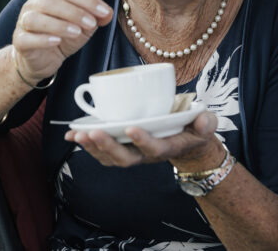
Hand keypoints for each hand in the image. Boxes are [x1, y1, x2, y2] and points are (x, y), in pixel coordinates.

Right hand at [12, 0, 112, 82]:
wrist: (42, 60)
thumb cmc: (62, 37)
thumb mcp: (83, 27)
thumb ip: (95, 18)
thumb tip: (108, 14)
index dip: (88, 0)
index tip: (104, 12)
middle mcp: (34, 4)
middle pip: (51, 1)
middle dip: (74, 12)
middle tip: (91, 23)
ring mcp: (24, 22)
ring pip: (37, 18)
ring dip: (59, 24)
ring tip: (77, 32)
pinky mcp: (19, 40)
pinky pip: (27, 37)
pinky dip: (43, 39)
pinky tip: (57, 41)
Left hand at [65, 111, 222, 167]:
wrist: (184, 142)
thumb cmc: (193, 130)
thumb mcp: (205, 125)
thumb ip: (206, 123)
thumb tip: (203, 120)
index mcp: (167, 146)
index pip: (155, 148)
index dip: (143, 140)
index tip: (132, 127)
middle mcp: (146, 154)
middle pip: (125, 158)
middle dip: (108, 146)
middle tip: (94, 132)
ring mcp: (133, 153)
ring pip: (110, 157)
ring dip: (93, 147)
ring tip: (78, 135)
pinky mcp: (123, 148)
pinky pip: (102, 152)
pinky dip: (86, 145)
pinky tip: (71, 135)